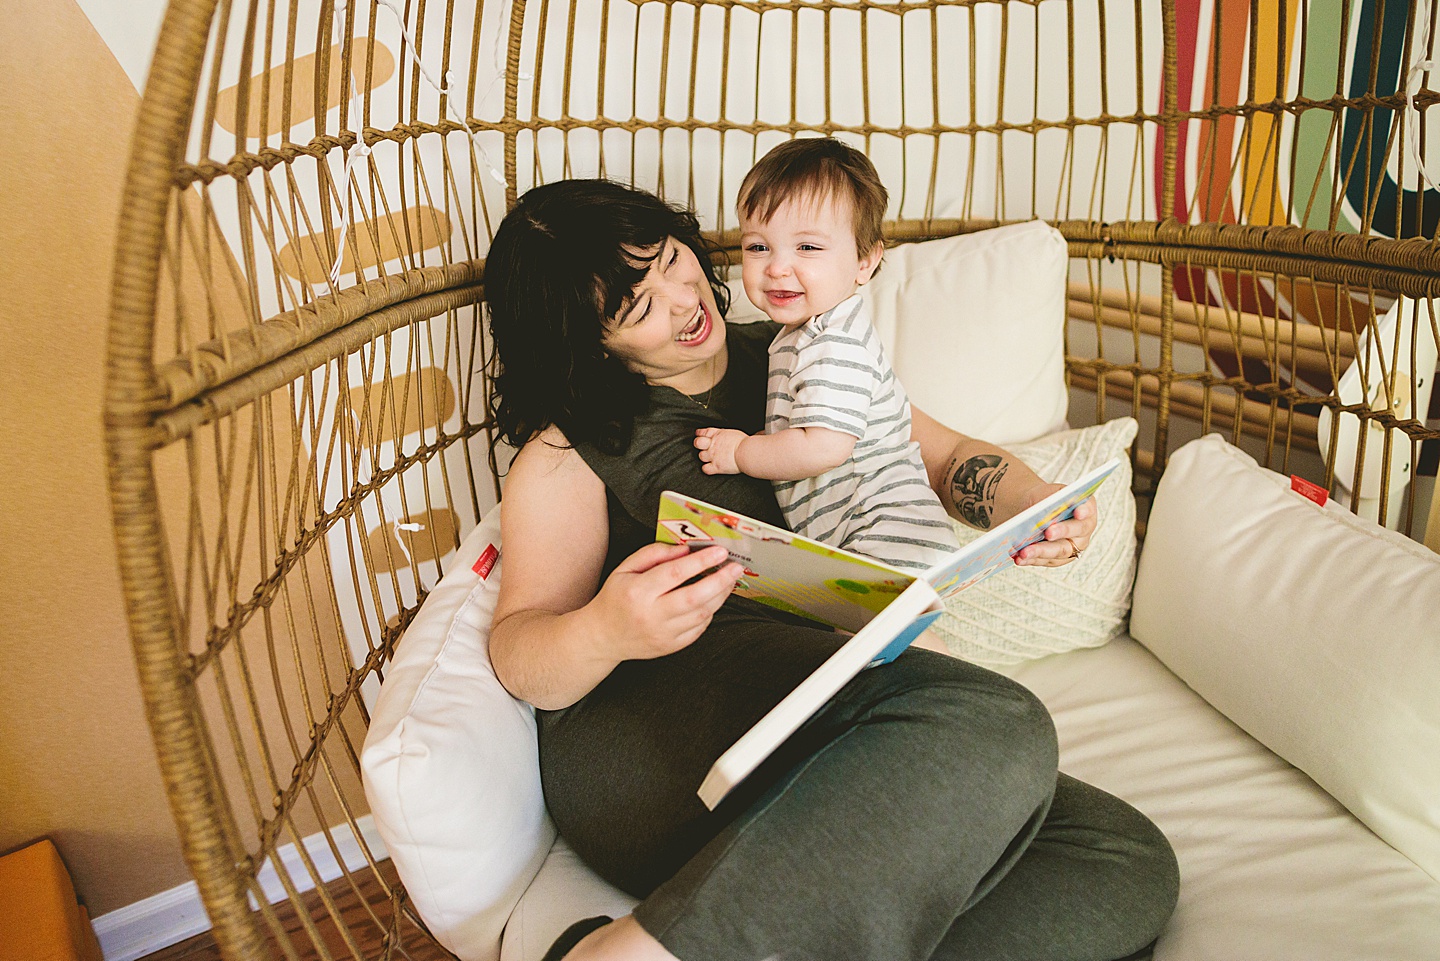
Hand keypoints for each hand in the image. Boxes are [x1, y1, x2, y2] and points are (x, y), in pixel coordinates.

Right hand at [591, 543, 743, 659]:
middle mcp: (651, 615)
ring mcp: (662, 634)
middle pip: (694, 597)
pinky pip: (699, 628)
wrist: (602, 637)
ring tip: (728, 580)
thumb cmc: (615, 598)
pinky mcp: (671, 647)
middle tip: (735, 567)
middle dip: (720, 580)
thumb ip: (654, 554)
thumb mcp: (625, 568)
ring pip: (701, 614)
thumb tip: (685, 550)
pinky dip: (710, 612)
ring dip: (720, 595)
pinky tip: (713, 599)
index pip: (675, 573)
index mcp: (637, 592)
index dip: (701, 561)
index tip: (719, 552)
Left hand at [694, 427, 747, 474]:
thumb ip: (725, 435)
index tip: (699, 435)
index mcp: (718, 435)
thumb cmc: (745, 443)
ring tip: (710, 458)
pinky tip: (710, 468)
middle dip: (699, 444)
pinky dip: (706, 469)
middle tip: (703, 447)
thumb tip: (726, 436)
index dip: (699, 434)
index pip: (703, 432)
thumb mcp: (733, 433)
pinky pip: (705, 469)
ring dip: (704, 457)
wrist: (747, 452)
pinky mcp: (716, 466)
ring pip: (701, 456)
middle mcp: (713, 444)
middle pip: (697, 443)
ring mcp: (713, 456)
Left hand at [1013, 485, 1097, 567]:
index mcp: (1085, 507)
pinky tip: (1019, 558)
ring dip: (1040, 551)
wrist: (1032, 511)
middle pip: (1075, 532)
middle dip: (1061, 532)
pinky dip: (1031, 559)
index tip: (1078, 512)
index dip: (1084, 511)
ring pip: (1058, 551)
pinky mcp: (1057, 558)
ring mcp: (1072, 546)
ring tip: (1024, 552)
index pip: (1088, 509)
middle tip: (1048, 533)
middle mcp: (1083, 529)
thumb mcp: (1047, 493)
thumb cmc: (1043, 500)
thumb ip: (1049, 499)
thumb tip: (1044, 510)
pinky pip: (1044, 560)